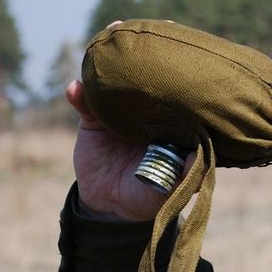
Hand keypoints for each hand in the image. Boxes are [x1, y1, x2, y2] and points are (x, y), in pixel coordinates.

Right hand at [66, 79, 173, 221]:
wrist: (108, 203)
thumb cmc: (148, 195)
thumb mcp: (169, 191)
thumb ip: (187, 176)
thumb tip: (197, 156)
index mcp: (170, 129)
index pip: (176, 105)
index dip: (177, 94)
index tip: (177, 83)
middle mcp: (148, 117)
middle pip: (147, 91)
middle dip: (144, 79)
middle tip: (142, 68)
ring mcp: (120, 117)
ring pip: (115, 93)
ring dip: (108, 83)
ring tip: (105, 74)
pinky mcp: (94, 122)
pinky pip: (85, 104)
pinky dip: (79, 95)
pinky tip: (74, 88)